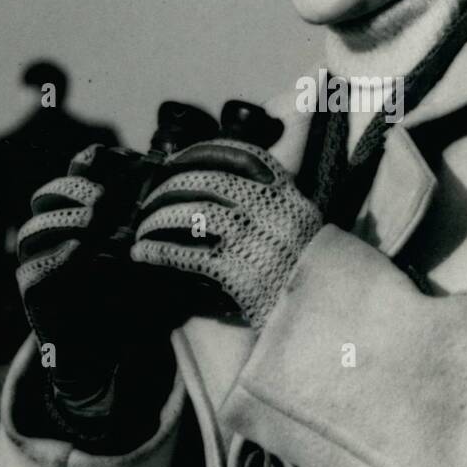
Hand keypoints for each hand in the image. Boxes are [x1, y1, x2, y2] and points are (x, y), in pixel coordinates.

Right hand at [16, 143, 162, 418]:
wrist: (110, 347)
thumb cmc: (134, 293)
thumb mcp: (153, 252)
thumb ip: (155, 222)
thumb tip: (177, 184)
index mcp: (80, 212)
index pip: (76, 173)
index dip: (92, 160)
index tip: (121, 161)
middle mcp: (54, 233)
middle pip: (48, 195)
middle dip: (74, 190)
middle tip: (104, 198)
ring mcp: (39, 263)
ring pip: (32, 230)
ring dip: (63, 221)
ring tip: (94, 221)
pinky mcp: (33, 294)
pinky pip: (31, 273)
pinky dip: (54, 260)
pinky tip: (81, 251)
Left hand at [131, 140, 322, 328]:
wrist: (323, 314)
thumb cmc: (306, 269)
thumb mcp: (300, 223)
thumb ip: (273, 201)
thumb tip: (226, 188)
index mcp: (286, 193)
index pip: (241, 156)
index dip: (202, 152)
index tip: (178, 158)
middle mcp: (270, 211)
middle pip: (207, 182)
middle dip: (170, 187)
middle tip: (150, 199)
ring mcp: (253, 241)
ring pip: (193, 213)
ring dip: (158, 219)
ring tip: (143, 228)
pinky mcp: (237, 274)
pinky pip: (188, 255)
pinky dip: (159, 251)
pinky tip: (143, 253)